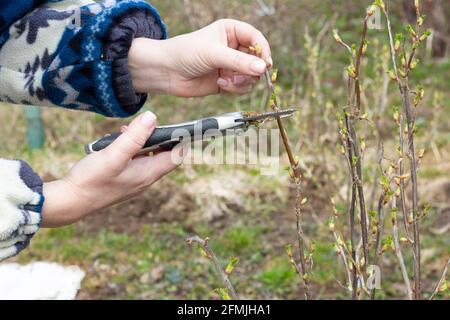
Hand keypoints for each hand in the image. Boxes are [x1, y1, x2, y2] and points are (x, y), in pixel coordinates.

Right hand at [41, 112, 182, 226]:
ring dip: (138, 142)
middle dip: (155, 137)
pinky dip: (128, 150)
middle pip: (162, 154)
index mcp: (149, 173)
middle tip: (140, 125)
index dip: (180, 140)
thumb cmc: (92, 180)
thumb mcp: (114, 154)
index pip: (176, 156)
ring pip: (146, 156)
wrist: (70, 202)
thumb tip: (153, 117)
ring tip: (122, 133)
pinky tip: (112, 144)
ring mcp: (134, 181)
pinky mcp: (123, 180)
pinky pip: (133, 161)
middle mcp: (145, 179)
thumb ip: (134, 137)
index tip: (176, 125)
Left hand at [129, 19, 271, 96]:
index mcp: (231, 31)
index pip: (256, 38)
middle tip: (244, 75)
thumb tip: (263, 68)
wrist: (166, 72)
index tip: (266, 64)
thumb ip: (239, 62)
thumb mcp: (214, 53)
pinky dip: (235, 88)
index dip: (263, 50)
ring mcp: (231, 65)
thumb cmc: (186, 53)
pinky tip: (221, 85)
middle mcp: (234, 47)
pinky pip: (242, 86)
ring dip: (243, 81)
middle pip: (257, 59)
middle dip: (252, 69)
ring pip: (252, 75)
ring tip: (227, 81)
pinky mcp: (227, 81)